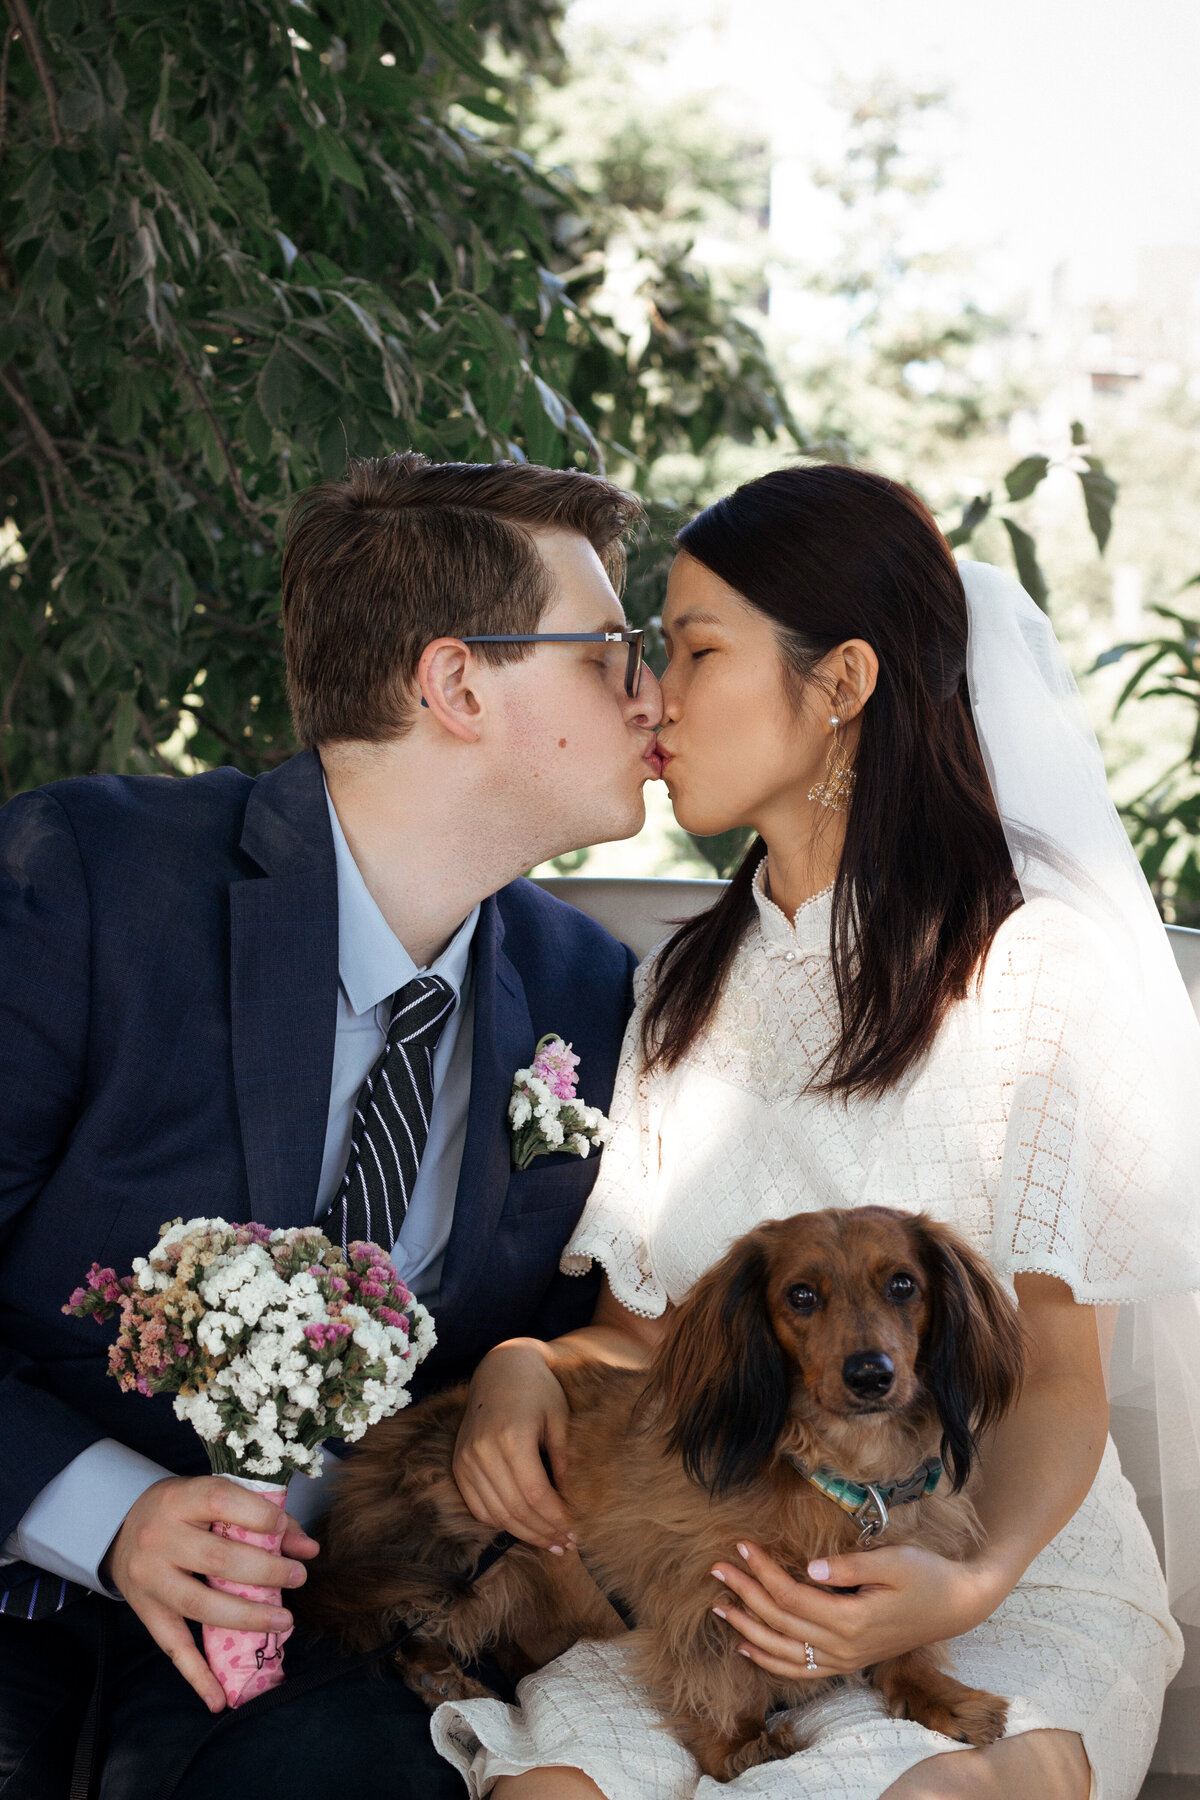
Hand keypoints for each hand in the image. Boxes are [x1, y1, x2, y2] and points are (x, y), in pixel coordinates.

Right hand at [104, 1475, 319, 1711]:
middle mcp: (159, 1538)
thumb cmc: (183, 1510)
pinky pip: (173, 1647)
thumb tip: (308, 1549)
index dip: (257, 1515)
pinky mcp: (146, 1612)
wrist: (120, 1528)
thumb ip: (261, 1517)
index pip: (220, 1500)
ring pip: (199, 1604)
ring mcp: (150, 1579)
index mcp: (179, 1499)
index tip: (284, 1529)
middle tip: (297, 1577)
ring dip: (246, 1618)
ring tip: (284, 1622)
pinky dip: (196, 1675)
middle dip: (264, 1571)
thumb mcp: (212, 1497)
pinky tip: (220, 1698)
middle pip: (216, 1559)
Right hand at [452, 1338, 573, 1551]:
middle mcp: (483, 1450)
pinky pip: (479, 1507)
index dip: (557, 1519)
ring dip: (525, 1534)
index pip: (535, 1495)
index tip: (577, 1532)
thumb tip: (574, 1505)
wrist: (501, 1368)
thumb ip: (564, 1462)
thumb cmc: (539, 1390)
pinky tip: (523, 1527)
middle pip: (515, 1510)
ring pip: (496, 1514)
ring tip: (551, 1542)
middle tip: (568, 1544)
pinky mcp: (459, 1465)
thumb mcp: (559, 1419)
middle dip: (544, 1532)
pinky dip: (501, 1523)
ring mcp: (466, 1459)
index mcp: (511, 1437)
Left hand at [708, 1541, 1003, 1681]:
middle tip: (717, 1568)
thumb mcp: (893, 1561)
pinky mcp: (847, 1661)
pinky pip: (800, 1668)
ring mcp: (845, 1659)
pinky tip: (747, 1647)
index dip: (763, 1571)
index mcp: (852, 1620)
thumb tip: (811, 1569)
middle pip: (780, 1621)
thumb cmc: (926, 1575)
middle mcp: (844, 1647)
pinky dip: (770, 1660)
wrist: (956, 1606)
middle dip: (745, 1593)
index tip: (741, 1546)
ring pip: (783, 1650)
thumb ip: (850, 1566)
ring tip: (719, 1606)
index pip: (792, 1596)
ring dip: (748, 1628)